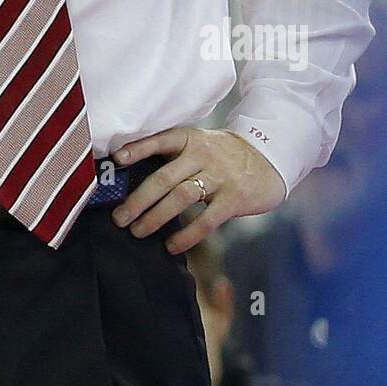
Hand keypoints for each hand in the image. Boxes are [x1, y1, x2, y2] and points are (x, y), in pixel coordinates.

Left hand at [109, 127, 286, 254]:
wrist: (269, 158)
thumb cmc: (223, 155)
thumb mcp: (200, 145)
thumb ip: (174, 157)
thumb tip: (134, 178)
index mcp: (190, 139)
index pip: (161, 140)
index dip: (138, 149)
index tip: (117, 159)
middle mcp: (203, 155)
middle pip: (164, 177)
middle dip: (138, 199)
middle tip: (120, 217)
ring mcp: (219, 177)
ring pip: (181, 197)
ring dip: (156, 216)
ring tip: (138, 231)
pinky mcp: (234, 199)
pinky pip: (206, 220)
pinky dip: (186, 235)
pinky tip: (171, 245)